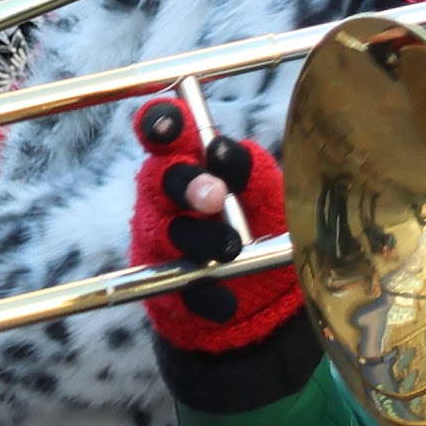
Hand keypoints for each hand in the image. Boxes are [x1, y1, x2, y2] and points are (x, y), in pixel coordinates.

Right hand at [130, 95, 298, 351]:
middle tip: (215, 196)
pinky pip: (179, 288)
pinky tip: (227, 302)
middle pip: (159, 180)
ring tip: (231, 247)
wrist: (266, 295)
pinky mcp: (164, 288)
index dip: (161, 122)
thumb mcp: (263, 190)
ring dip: (199, 239)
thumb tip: (223, 149)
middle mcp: (164, 198)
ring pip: (167, 234)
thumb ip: (245, 167)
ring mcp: (159, 244)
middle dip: (186, 184)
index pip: (164, 132)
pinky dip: (207, 294)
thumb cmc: (260, 223)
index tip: (174, 125)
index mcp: (187, 162)